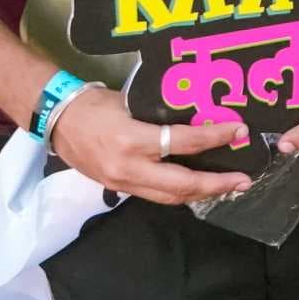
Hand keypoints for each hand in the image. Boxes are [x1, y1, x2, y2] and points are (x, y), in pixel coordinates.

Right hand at [45, 88, 251, 202]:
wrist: (55, 120)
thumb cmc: (92, 104)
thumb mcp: (129, 102)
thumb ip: (159, 115)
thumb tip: (196, 118)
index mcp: (133, 140)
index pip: (184, 141)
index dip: (215, 137)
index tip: (239, 131)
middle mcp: (130, 167)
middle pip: (182, 184)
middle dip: (216, 185)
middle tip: (243, 180)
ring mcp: (123, 183)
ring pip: (170, 197)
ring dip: (200, 193)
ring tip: (226, 187)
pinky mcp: (118, 188)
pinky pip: (155, 195)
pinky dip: (178, 192)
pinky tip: (195, 187)